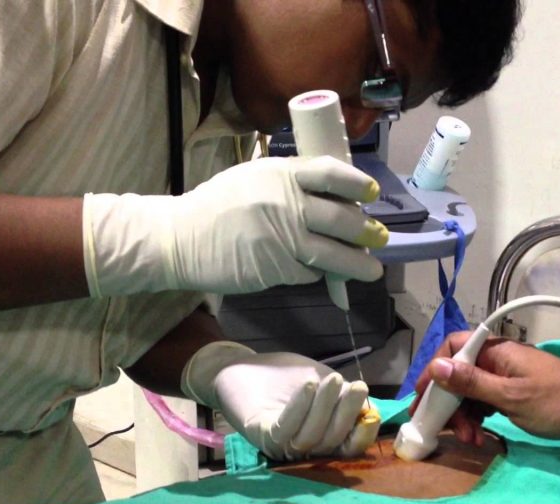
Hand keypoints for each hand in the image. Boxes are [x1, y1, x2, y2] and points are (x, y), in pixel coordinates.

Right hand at [82, 156, 389, 296]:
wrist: (180, 239)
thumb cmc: (217, 206)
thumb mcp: (251, 178)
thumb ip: (288, 182)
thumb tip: (333, 194)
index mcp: (280, 173)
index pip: (331, 173)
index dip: (358, 184)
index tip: (372, 193)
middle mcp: (285, 202)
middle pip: (341, 217)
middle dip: (366, 231)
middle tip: (379, 237)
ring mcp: (282, 237)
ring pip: (333, 253)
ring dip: (358, 264)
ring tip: (373, 270)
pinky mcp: (275, 268)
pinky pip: (309, 272)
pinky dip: (319, 274)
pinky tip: (325, 274)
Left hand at [180, 342, 379, 459]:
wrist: (241, 367)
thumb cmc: (283, 376)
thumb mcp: (320, 380)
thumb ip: (340, 394)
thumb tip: (368, 406)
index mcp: (321, 440)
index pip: (347, 447)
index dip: (363, 434)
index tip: (374, 412)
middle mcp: (303, 451)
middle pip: (332, 442)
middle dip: (347, 413)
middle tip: (359, 386)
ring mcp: (282, 447)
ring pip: (311, 436)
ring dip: (325, 407)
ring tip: (333, 379)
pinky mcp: (262, 437)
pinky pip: (285, 428)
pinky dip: (300, 407)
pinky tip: (310, 385)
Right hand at [412, 332, 559, 441]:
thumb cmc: (555, 401)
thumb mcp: (510, 397)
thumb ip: (472, 383)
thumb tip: (436, 367)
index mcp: (494, 351)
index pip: (452, 348)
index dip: (433, 371)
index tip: (422, 397)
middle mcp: (495, 359)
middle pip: (457, 374)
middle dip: (448, 402)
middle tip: (444, 428)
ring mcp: (503, 376)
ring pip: (469, 392)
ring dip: (463, 415)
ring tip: (471, 439)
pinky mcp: (510, 392)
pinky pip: (483, 401)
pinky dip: (477, 418)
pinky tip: (479, 435)